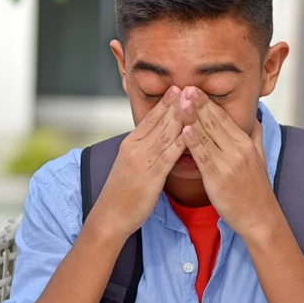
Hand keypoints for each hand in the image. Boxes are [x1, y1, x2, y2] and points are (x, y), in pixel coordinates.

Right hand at [91, 86, 185, 240]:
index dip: (164, 103)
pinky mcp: (151, 176)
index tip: (177, 88)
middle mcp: (135, 148)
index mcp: (130, 144)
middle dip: (175, 103)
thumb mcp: (129, 166)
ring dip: (180, 117)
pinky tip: (191, 132)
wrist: (110, 216)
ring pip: (165, 135)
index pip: (150, 119)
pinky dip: (180, 143)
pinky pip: (168, 156)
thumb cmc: (122, 194)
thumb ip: (142, 152)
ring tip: (193, 101)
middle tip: (190, 86)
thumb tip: (155, 142)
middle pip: (159, 122)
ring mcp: (142, 161)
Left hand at [179, 87, 279, 238]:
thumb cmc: (256, 188)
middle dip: (198, 104)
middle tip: (185, 87)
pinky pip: (203, 157)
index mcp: (246, 143)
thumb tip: (255, 118)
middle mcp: (238, 150)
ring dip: (192, 118)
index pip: (224, 117)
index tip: (195, 88)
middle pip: (215, 122)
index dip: (208, 102)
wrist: (259, 216)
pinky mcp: (218, 178)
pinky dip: (193, 142)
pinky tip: (183, 130)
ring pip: (207, 136)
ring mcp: (228, 164)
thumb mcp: (260, 157)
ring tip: (180, 102)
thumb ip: (255, 136)